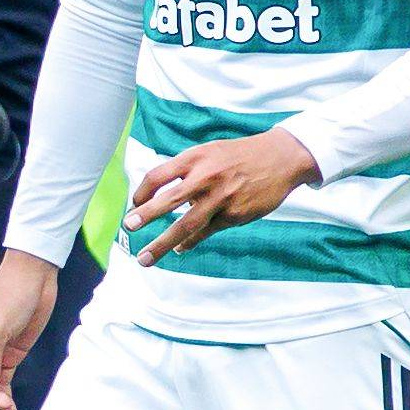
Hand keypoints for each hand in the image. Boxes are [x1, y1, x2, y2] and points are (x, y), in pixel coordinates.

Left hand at [124, 128, 319, 264]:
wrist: (281, 158)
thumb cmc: (238, 156)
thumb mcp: (209, 152)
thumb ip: (185, 170)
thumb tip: (160, 194)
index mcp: (195, 158)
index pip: (158, 175)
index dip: (142, 191)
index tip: (134, 203)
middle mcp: (206, 178)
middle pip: (168, 201)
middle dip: (146, 216)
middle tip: (128, 227)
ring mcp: (221, 199)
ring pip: (186, 225)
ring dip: (162, 244)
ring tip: (145, 258)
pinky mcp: (235, 215)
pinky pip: (206, 232)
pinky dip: (190, 242)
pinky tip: (179, 249)